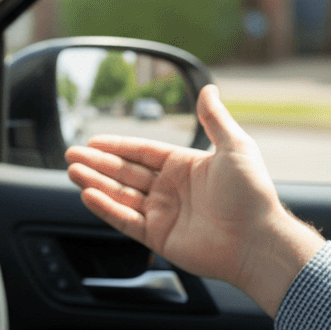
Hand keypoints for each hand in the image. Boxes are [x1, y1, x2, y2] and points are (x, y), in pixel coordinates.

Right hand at [65, 85, 322, 316]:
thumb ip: (215, 119)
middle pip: (125, 172)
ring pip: (120, 195)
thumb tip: (209, 88)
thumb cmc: (252, 194)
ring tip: (72, 171)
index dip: (117, 145)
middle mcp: (170, 189)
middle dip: (98, 163)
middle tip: (72, 155)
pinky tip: (89, 195)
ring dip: (96, 182)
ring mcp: (163, 214)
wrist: (258, 241)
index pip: (142, 152)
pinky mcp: (158, 237)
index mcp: (184, 166)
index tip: (93, 140)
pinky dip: (106, 208)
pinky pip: (125, 220)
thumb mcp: (235, 147)